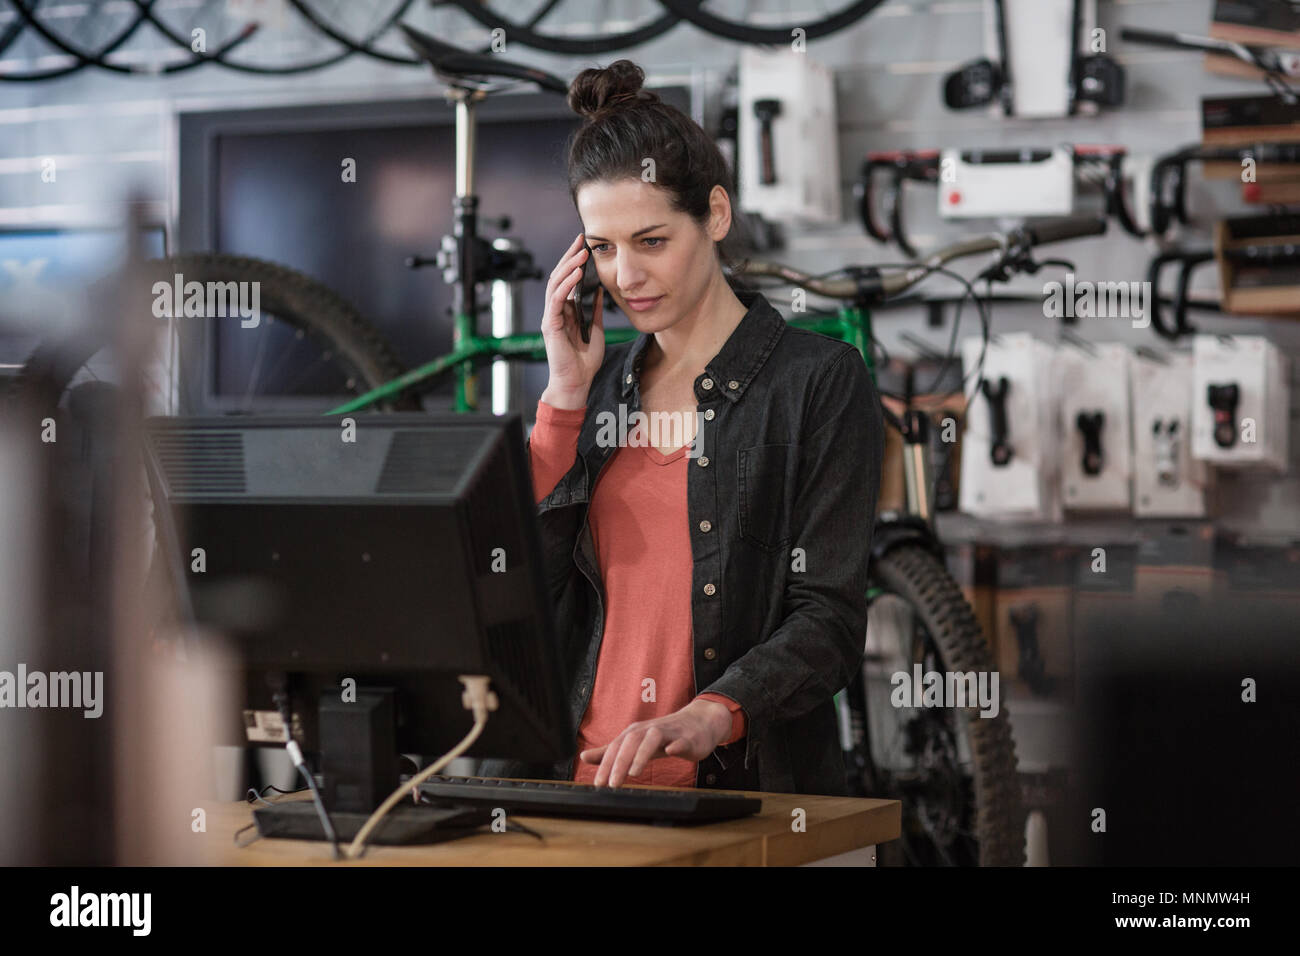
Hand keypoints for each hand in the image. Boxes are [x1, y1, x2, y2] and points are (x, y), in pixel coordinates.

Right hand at [540, 232, 604, 408]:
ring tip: (581, 253)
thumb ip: (594, 309)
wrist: (576, 382)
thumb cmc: (584, 359)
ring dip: (568, 267)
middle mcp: (555, 310)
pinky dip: (566, 285)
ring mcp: (551, 317)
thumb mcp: (595, 327)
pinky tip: (576, 274)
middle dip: (570, 256)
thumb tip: (599, 289)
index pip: (567, 280)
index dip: (574, 261)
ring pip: (556, 284)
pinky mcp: (550, 325)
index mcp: (565, 310)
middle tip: (581, 240)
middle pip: (559, 276)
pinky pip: (556, 300)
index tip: (585, 245)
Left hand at [579, 699, 732, 786]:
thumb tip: (584, 757)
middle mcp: (649, 730)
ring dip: (642, 754)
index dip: (606, 764)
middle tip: (612, 784)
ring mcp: (669, 733)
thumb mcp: (635, 743)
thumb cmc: (665, 736)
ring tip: (635, 773)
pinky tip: (671, 751)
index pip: (616, 748)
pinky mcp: (688, 738)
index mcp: (635, 733)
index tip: (598, 783)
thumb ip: (611, 751)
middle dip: (620, 762)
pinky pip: (681, 741)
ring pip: (653, 739)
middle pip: (631, 742)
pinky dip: (675, 745)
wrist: (698, 723)